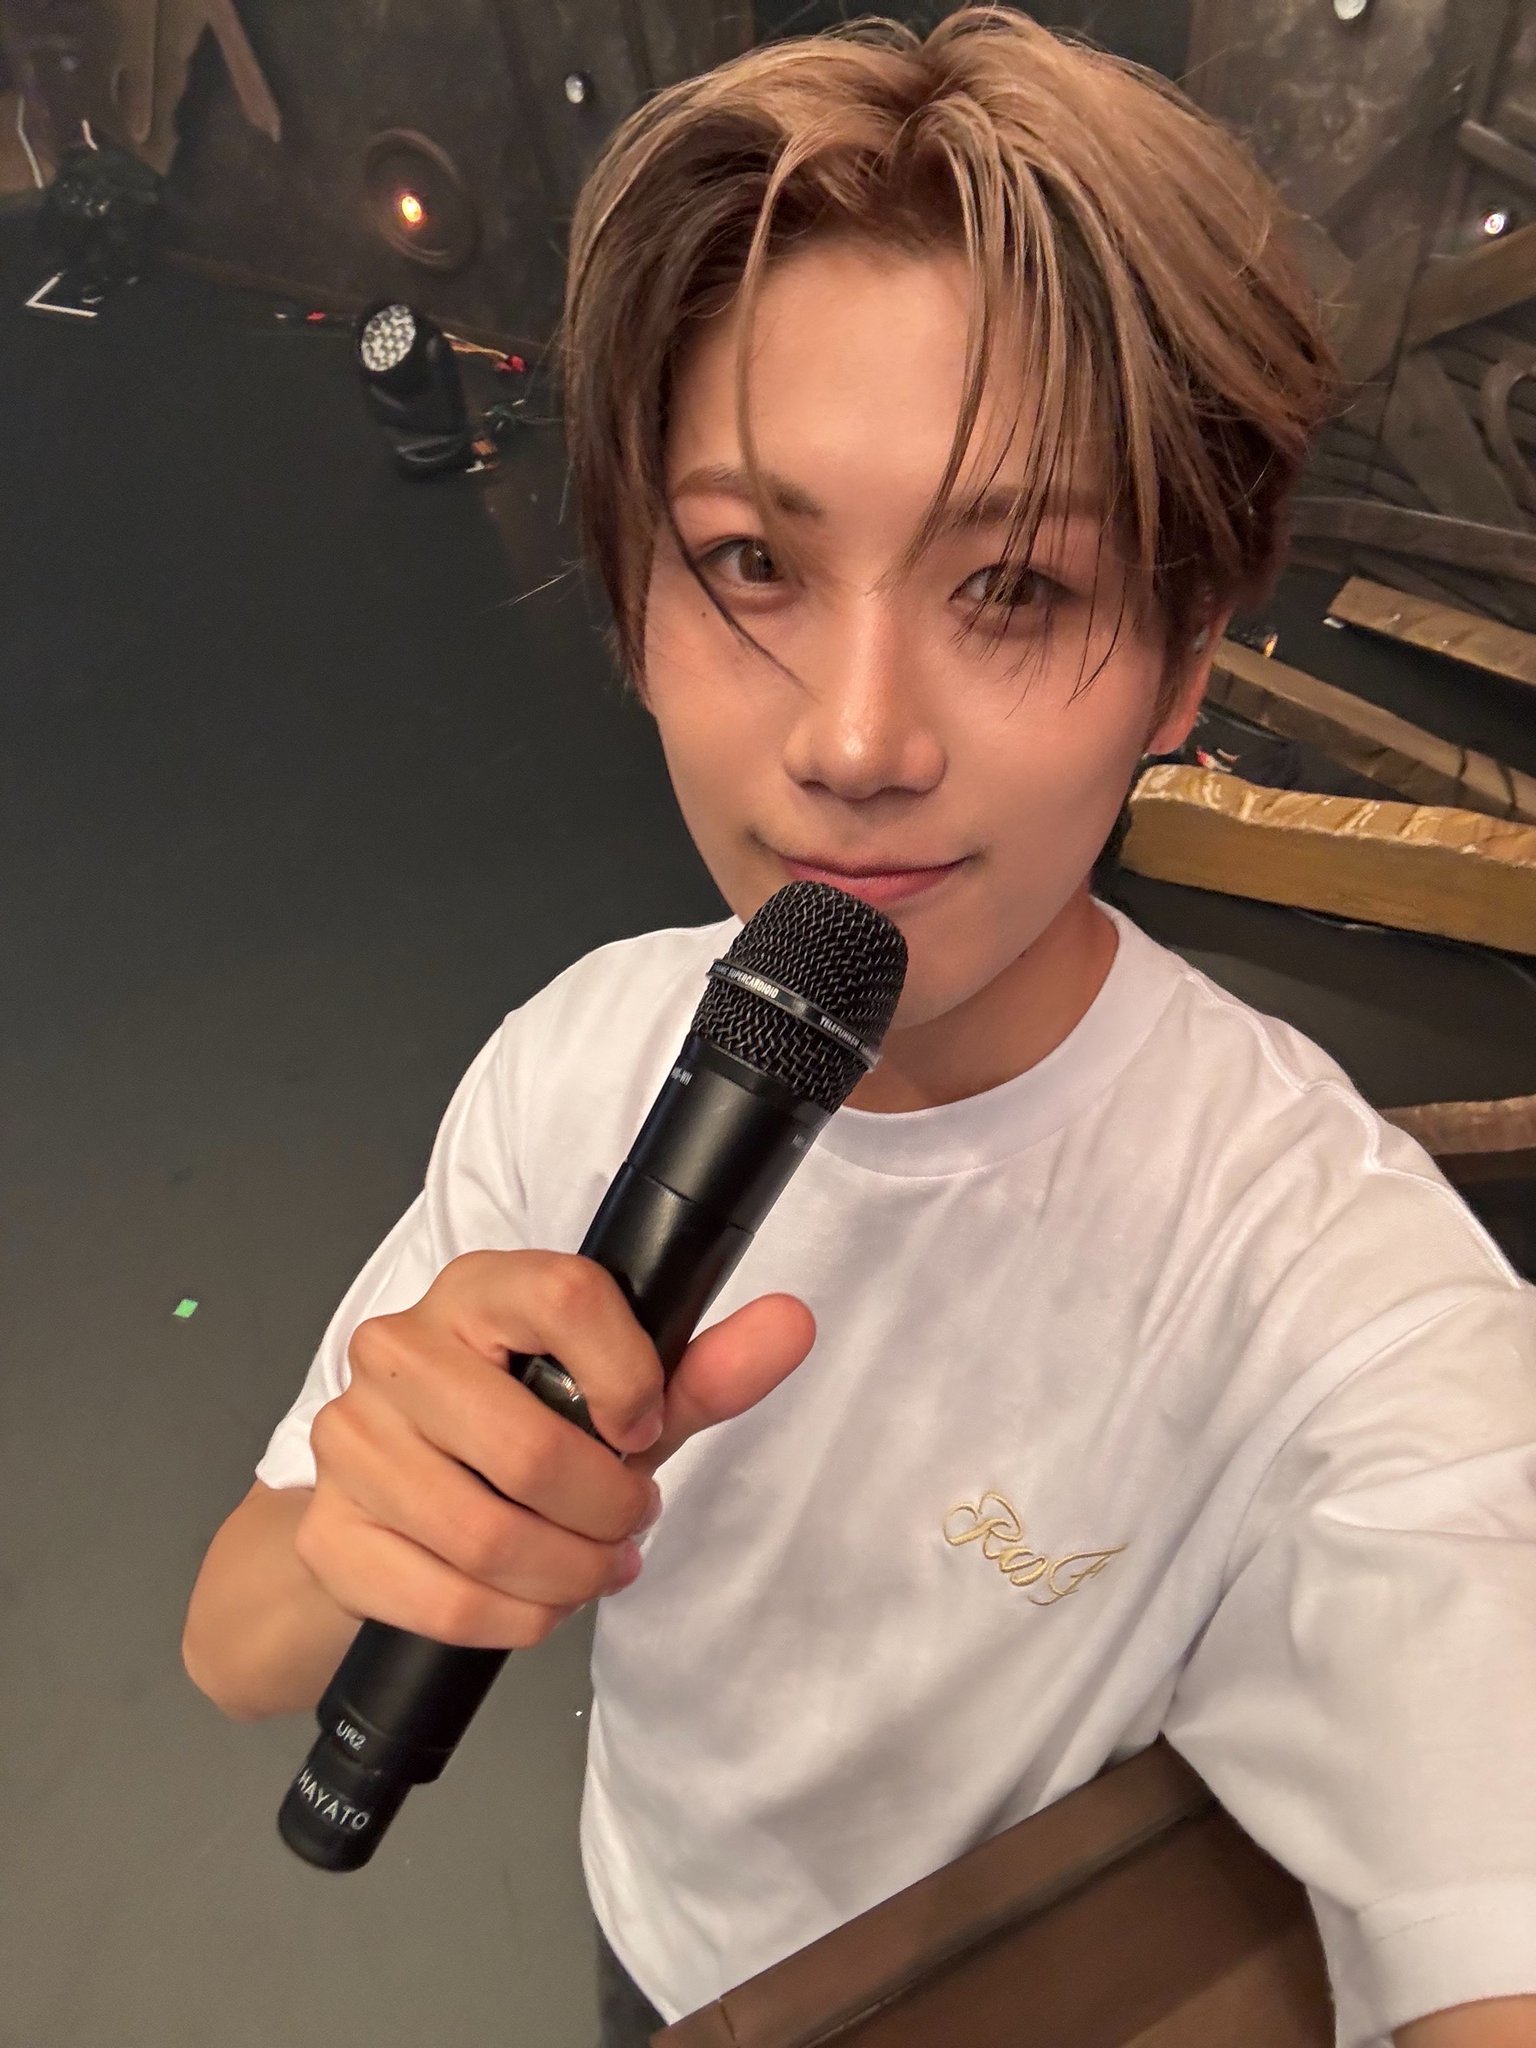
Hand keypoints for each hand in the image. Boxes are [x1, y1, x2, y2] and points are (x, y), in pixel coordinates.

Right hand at [294, 1249, 814, 1651]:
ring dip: (570, 1574)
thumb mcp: (616, 1398)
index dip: (628, 1378)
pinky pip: (444, 1600)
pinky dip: (516, 1619)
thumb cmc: (515, 1435)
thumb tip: (794, 1324)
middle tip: (629, 1524)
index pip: (564, 1298)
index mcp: (477, 1290)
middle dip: (606, 1510)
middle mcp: (398, 1349)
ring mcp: (351, 1440)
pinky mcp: (329, 1532)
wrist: (389, 1509)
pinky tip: (539, 1602)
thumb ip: (704, 1368)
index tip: (643, 1429)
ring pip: (488, 1536)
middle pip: (530, 1448)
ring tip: (594, 1566)